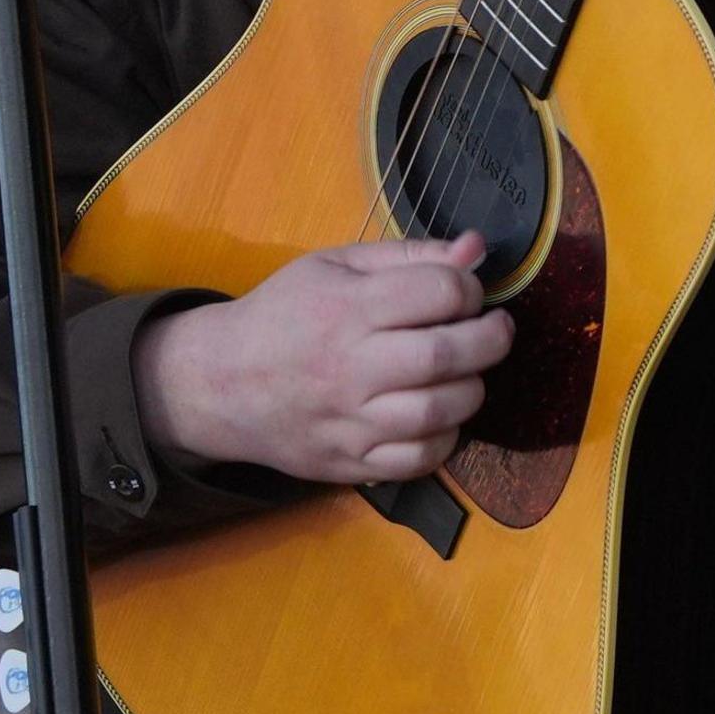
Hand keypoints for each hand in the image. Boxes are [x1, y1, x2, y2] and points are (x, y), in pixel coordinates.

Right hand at [133, 237, 514, 483]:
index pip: (438, 293)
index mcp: (347, 307)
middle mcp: (349, 366)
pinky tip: (439, 415)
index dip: (470, 289)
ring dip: (471, 390)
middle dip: (489, 339)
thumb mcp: (335, 266)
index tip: (467, 294)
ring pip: (438, 412)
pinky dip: (444, 438)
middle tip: (494, 331)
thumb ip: (409, 256)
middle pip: (445, 355)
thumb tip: (476, 250)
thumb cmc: (284, 313)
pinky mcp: (350, 463)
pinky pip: (419, 459)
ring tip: (466, 373)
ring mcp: (349, 421)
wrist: (221, 383)